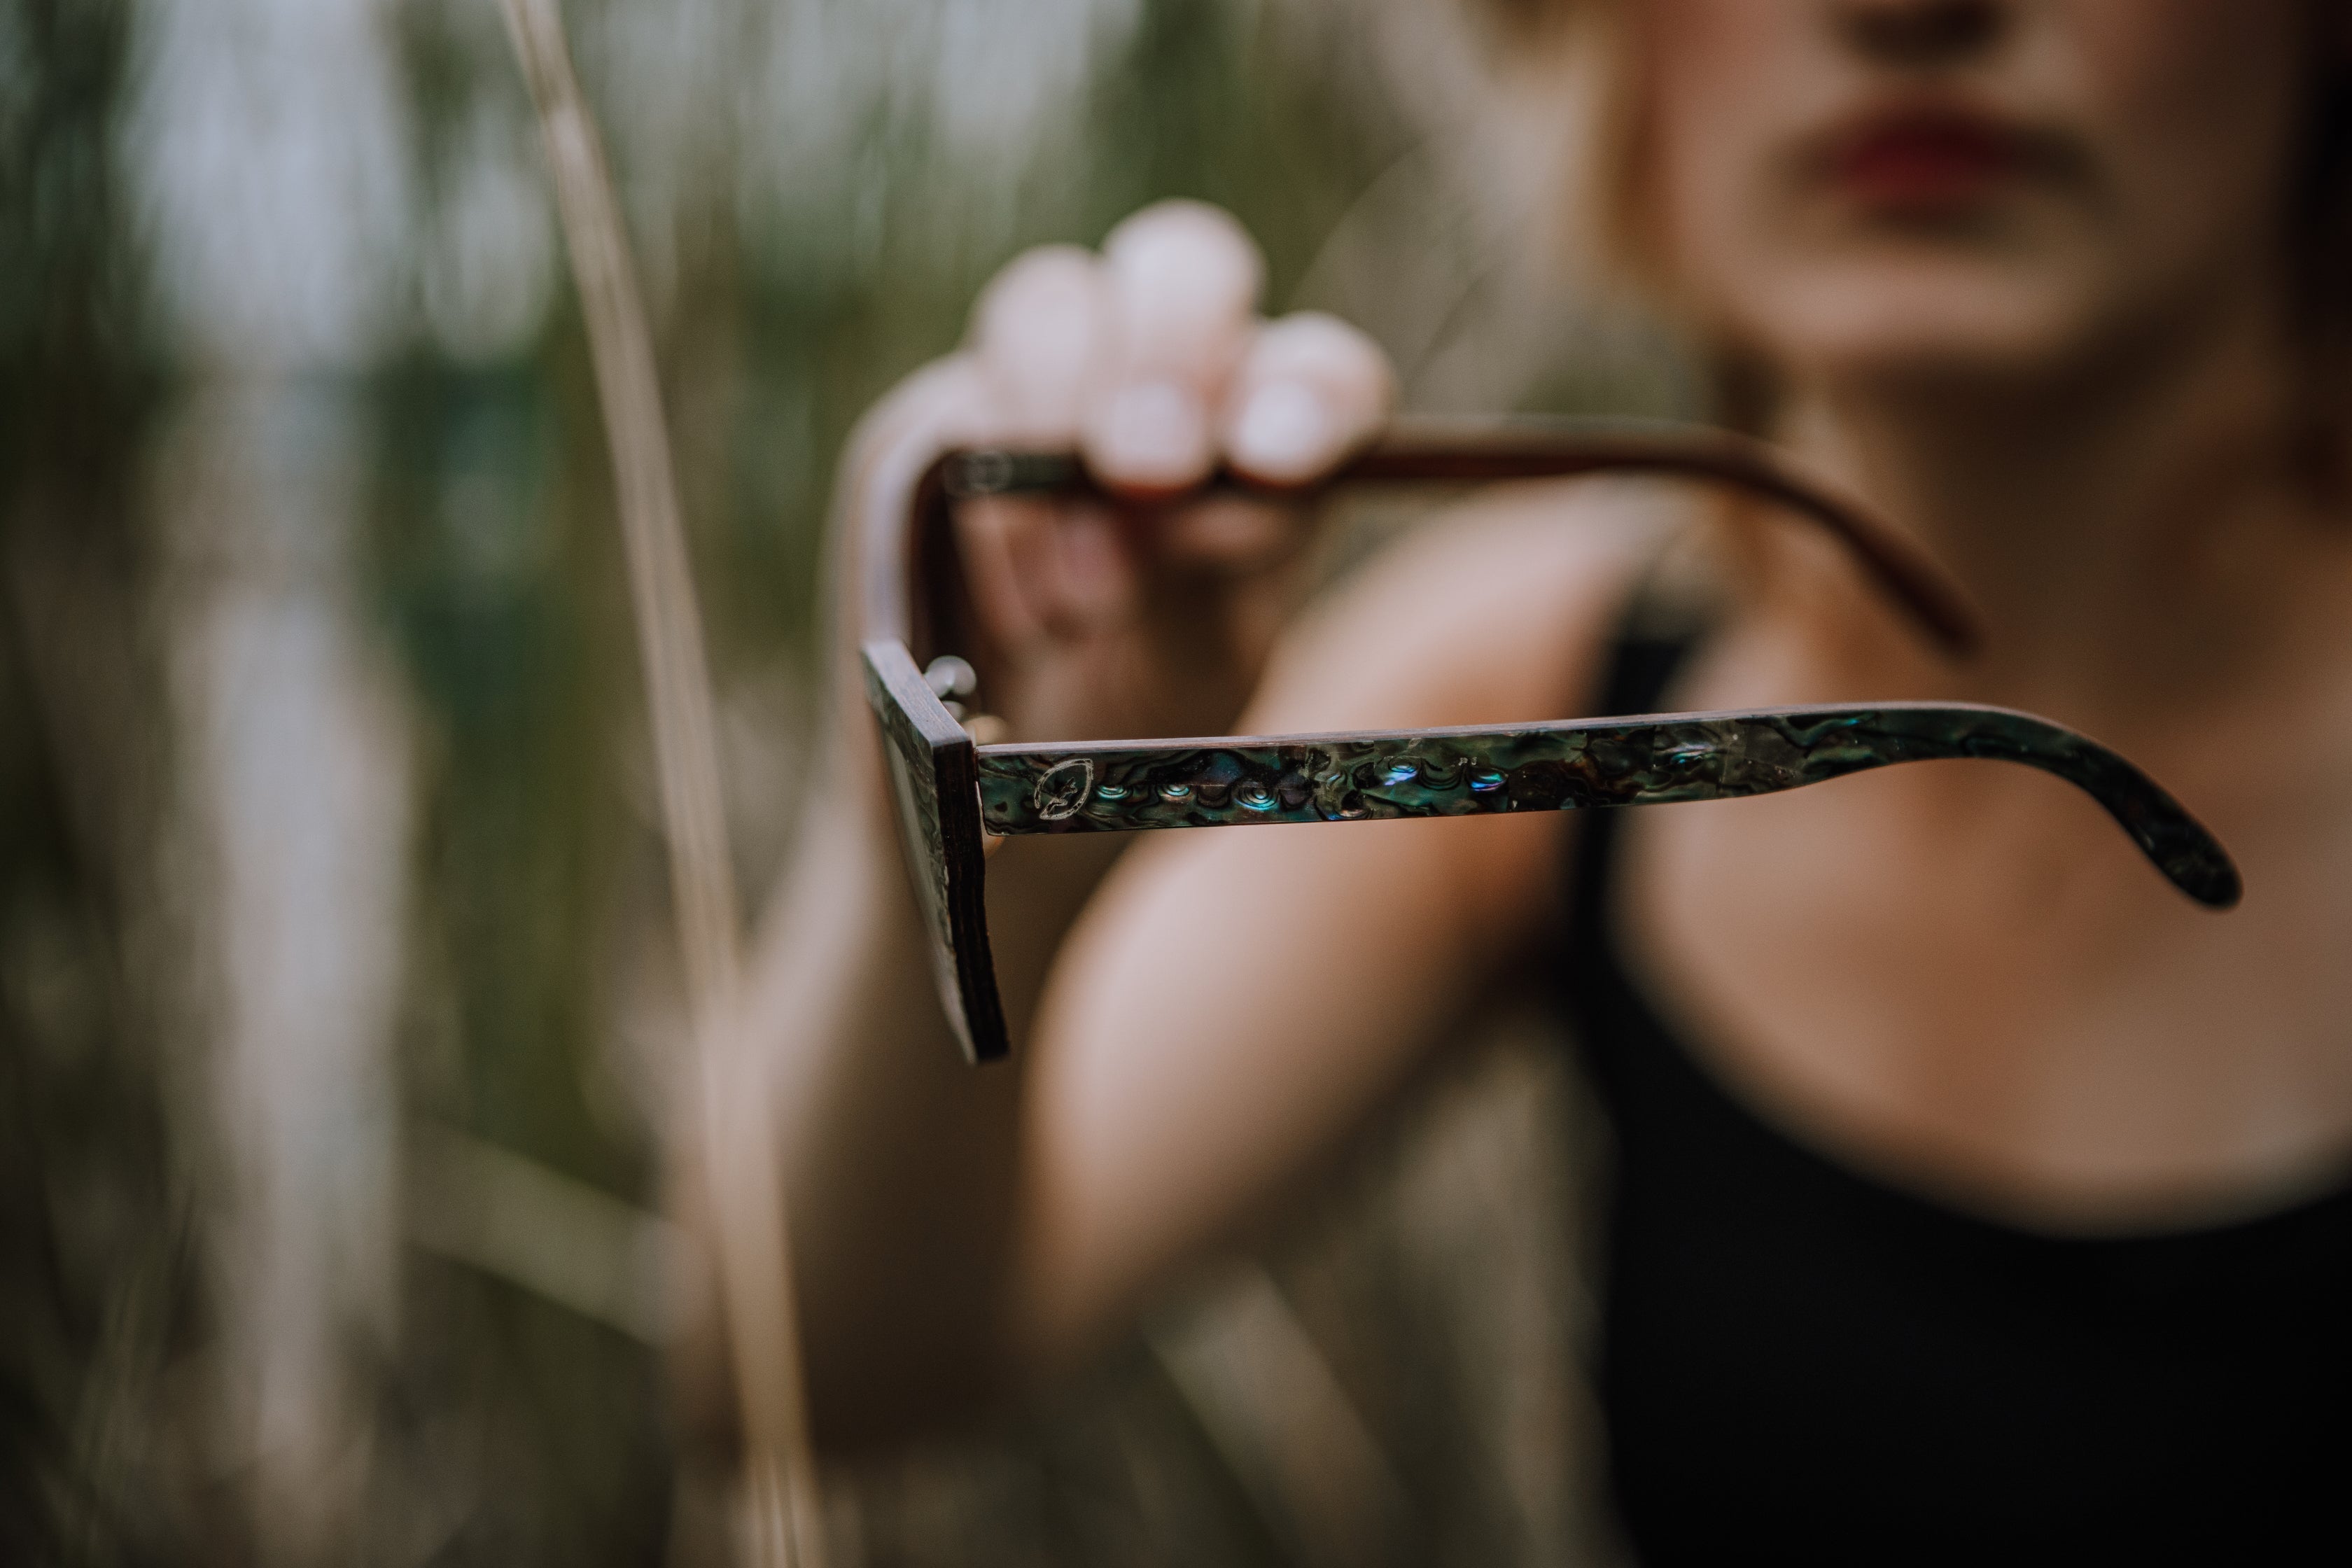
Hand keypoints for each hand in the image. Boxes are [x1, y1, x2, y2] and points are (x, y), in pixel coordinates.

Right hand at [839, 201, 1393, 743]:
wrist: (1006, 775)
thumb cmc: (1140, 709)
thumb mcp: (1206, 664)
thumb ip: (1221, 577)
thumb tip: (1206, 504)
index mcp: (1271, 428)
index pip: (1314, 366)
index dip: (1303, 391)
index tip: (1274, 461)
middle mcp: (1168, 372)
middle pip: (1183, 263)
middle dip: (1167, 357)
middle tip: (1148, 477)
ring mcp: (1045, 379)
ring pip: (1050, 301)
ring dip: (1059, 427)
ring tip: (1083, 603)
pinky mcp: (937, 426)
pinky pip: (952, 416)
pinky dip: (996, 523)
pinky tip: (1025, 622)